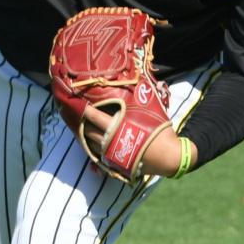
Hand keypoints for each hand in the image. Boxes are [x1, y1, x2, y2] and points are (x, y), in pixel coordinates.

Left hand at [82, 105, 197, 176]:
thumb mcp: (150, 110)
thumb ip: (139, 96)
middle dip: (81, 123)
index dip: (86, 110)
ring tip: (78, 127)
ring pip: (93, 146)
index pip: (97, 117)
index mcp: (120, 127)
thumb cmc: (160, 131)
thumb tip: (137, 78)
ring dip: (84, 136)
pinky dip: (92, 151)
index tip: (77, 103)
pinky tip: (88, 144)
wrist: (171, 157)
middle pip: (91, 132)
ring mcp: (114, 156)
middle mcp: (113, 142)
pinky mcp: (118, 165)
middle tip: (72, 114)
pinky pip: (100, 158)